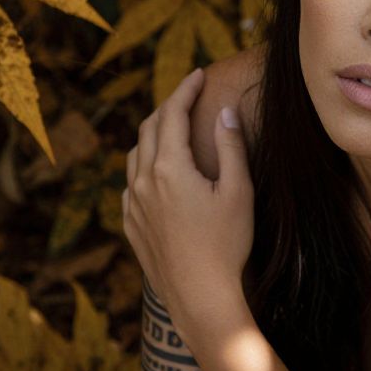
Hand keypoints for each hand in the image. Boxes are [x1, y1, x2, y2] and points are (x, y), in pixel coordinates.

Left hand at [122, 67, 252, 329]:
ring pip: (136, 154)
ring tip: (172, 128)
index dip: (185, 89)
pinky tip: (159, 172)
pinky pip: (132, 183)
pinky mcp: (131, 225)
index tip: (198, 74)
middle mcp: (144, 181)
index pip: (172, 113)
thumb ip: (230, 146)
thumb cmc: (227, 244)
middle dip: (168, 106)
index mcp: (169, 167)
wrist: (201, 296)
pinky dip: (145, 164)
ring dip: (154, 134)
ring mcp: (133, 204)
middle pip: (149, 128)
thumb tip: (225, 111)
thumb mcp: (239, 191)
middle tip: (188, 96)